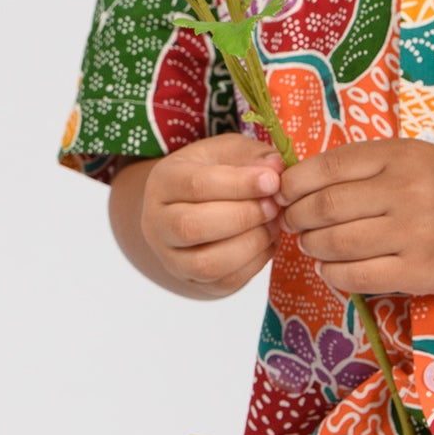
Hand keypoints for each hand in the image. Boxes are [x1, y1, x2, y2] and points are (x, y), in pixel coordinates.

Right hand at [132, 133, 285, 298]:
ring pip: (206, 263)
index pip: (195, 185)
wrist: (190, 209)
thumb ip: (252, 155)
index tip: (273, 181)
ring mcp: (171, 257)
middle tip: (274, 205)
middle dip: (243, 217)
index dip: (238, 184)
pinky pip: (225, 282)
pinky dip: (255, 263)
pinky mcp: (193, 280)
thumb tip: (276, 167)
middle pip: (192, 227)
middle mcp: (157, 223)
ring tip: (273, 224)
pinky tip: (267, 241)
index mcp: (163, 182)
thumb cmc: (211, 173)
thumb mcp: (227, 152)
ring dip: (250, 244)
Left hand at [276, 137, 433, 295]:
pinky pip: (356, 276)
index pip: (327, 167)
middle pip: (325, 207)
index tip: (284, 193)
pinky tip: (330, 267)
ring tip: (311, 244)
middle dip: (296, 218)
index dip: (294, 183)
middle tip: (293, 222)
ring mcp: (413, 233)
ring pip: (336, 244)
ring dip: (311, 246)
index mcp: (399, 156)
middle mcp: (406, 191)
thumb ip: (361, 165)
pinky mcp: (418, 271)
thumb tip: (296, 183)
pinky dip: (331, 274)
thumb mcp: (408, 156)